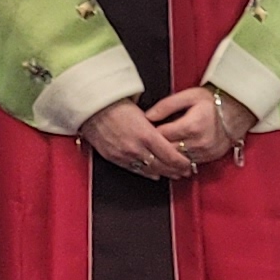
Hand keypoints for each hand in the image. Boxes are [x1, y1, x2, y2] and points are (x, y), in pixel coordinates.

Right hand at [81, 98, 195, 179]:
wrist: (91, 107)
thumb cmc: (115, 104)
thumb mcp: (142, 114)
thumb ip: (154, 129)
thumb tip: (166, 139)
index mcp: (146, 135)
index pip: (171, 156)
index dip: (182, 163)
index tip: (189, 164)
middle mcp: (136, 148)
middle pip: (162, 166)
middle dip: (176, 171)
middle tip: (185, 172)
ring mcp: (124, 155)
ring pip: (149, 171)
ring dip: (163, 174)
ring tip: (173, 175)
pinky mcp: (114, 158)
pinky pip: (134, 170)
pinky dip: (146, 173)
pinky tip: (154, 174)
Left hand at [146, 85, 250, 164]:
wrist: (239, 111)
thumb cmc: (214, 101)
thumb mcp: (188, 96)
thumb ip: (166, 106)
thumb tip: (147, 116)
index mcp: (191, 126)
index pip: (162, 136)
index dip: (150, 134)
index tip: (143, 131)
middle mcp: (199, 142)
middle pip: (168, 151)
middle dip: (156, 148)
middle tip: (145, 144)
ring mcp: (206, 152)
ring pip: (178, 160)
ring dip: (167, 157)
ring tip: (156, 151)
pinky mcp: (211, 158)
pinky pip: (190, 163)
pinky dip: (180, 160)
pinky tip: (173, 156)